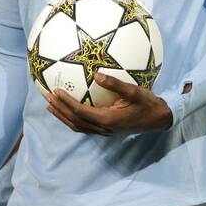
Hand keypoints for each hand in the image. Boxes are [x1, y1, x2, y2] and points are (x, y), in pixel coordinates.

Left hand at [46, 73, 172, 135]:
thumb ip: (115, 84)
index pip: (81, 112)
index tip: (56, 92)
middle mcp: (104, 128)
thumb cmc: (148, 103)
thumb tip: (97, 74)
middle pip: (75, 121)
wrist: (158, 119)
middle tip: (47, 98)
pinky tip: (68, 110)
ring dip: (63, 116)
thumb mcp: (135, 91)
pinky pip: (84, 126)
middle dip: (59, 110)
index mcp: (108, 119)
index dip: (66, 103)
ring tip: (51, 106)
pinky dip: (73, 118)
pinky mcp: (106, 130)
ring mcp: (104, 131)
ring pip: (78, 126)